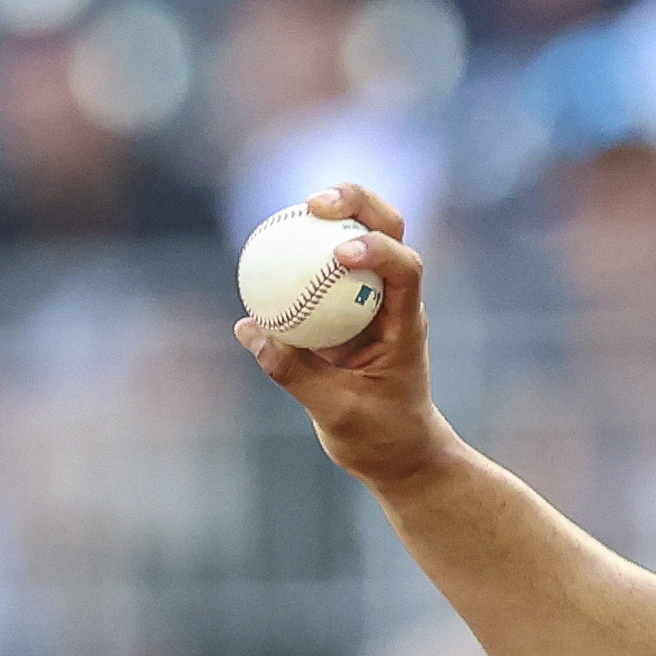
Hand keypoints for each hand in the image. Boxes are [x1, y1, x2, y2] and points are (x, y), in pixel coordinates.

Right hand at [242, 183, 447, 488]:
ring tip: (294, 209)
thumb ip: (294, 373)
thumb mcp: (336, 413)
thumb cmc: (379, 437)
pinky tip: (267, 243)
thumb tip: (250, 329)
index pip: (406, 270)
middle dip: (358, 203)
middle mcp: (394, 301)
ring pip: (361, 234)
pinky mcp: (345, 306)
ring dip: (333, 212)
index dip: (378, 249)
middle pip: (390, 228)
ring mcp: (372, 298)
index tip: (340, 253)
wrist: (397, 452)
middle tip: (315, 203)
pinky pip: (323, 267)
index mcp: (404, 324)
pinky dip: (301, 249)